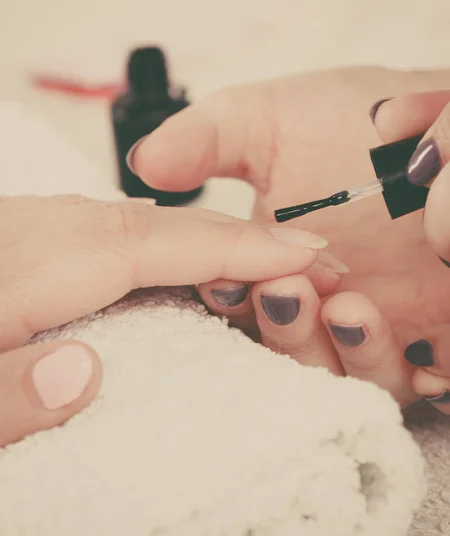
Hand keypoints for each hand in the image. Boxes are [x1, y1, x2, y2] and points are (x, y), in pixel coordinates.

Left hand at [0, 194, 328, 444]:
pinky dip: (167, 244)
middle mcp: (44, 234)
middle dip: (242, 237)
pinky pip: (118, 235)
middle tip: (311, 258)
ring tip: (266, 260)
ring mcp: (39, 231)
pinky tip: (184, 263)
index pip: (156, 244)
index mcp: (34, 265)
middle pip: (160, 226)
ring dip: (209, 238)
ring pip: (142, 225)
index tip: (304, 251)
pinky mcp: (35, 241)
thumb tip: (90, 371)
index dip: (236, 245)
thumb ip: (10, 389)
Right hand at [129, 66, 449, 409]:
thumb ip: (206, 141)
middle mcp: (325, 300)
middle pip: (294, 351)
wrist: (430, 120)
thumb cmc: (352, 117)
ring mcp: (386, 319)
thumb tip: (142, 163)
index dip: (229, 299)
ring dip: (346, 354)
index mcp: (276, 266)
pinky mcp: (441, 328)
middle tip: (284, 288)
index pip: (241, 305)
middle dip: (285, 331)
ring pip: (356, 374)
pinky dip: (424, 378)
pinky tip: (418, 352)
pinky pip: (434, 379)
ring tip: (347, 308)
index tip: (225, 276)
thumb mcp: (268, 119)